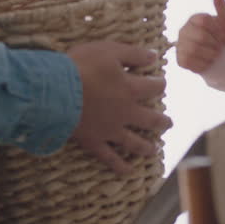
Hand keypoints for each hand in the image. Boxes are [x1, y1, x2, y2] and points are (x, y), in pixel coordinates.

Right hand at [66, 41, 171, 174]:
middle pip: (150, 119)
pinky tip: (128, 172)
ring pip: (134, 142)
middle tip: (169, 123)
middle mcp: (125, 112)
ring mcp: (110, 130)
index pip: (153, 87)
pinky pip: (109, 157)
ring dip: (146, 147)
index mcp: (130, 89)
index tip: (161, 83)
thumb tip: (154, 56)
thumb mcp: (110, 51)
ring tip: (154, 150)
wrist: (55, 91)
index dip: (160, 84)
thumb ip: (133, 54)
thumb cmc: (82, 66)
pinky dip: (119, 166)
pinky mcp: (94, 141)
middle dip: (161, 121)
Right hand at [175, 0, 224, 73]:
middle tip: (221, 47)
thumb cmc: (224, 39)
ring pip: (194, 50)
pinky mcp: (180, 59)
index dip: (218, 30)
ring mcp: (180, 45)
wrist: (223, 58)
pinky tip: (208, 61)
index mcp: (194, 18)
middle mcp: (184, 30)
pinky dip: (203, 64)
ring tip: (216, 54)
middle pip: (201, 36)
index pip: (205, 20)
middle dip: (215, 44)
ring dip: (211, 54)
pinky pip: (190, 62)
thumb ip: (223, 9)